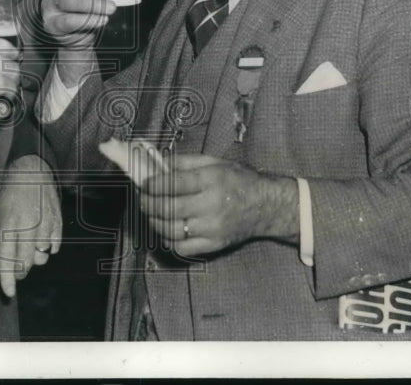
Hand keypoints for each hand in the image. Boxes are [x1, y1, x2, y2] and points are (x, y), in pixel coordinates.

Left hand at [0, 154, 61, 297]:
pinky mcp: (58, 223)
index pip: (7, 259)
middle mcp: (28, 227)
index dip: (7, 280)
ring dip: (33, 259)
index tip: (8, 293)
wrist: (32, 169)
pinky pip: (54, 248)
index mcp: (9, 223)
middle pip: (26, 263)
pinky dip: (46, 248)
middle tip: (14, 266)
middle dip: (18, 271)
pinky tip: (40, 239)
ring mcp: (45, 225)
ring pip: (41, 258)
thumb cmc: (10, 189)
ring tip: (27, 248)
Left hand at [139, 154, 298, 257]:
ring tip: (151, 213)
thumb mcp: (214, 162)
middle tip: (142, 199)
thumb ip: (184, 162)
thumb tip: (157, 164)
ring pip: (171, 230)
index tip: (144, 184)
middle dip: (148, 203)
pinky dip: (168, 240)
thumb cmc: (239, 180)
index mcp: (211, 180)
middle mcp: (212, 204)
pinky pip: (182, 248)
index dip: (152, 184)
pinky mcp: (215, 244)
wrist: (267, 205)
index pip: (173, 184)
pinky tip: (167, 229)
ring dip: (154, 222)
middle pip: (168, 208)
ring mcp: (213, 228)